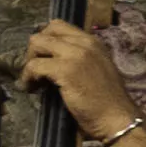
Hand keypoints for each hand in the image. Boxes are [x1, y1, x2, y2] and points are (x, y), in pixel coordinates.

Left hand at [16, 18, 138, 137]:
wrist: (117, 119)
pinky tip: (32, 88)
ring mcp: (75, 55)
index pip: (59, 26)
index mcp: (94, 42)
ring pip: (37, 44)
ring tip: (33, 80)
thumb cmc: (108, 102)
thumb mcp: (98, 69)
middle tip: (35, 69)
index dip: (46, 41)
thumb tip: (54, 59)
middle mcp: (85, 43)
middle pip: (45, 32)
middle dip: (35, 50)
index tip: (44, 58)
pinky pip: (34, 66)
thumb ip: (81, 59)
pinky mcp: (65, 70)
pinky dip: (28, 77)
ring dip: (29, 62)